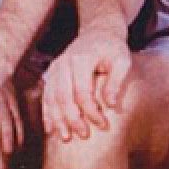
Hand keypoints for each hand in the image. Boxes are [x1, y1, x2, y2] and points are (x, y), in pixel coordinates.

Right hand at [40, 29, 132, 145]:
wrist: (99, 31)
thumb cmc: (113, 47)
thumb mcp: (122, 60)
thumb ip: (116, 81)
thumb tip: (111, 105)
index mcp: (81, 59)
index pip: (82, 92)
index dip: (91, 111)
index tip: (103, 125)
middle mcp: (63, 63)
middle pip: (63, 97)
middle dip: (72, 119)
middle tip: (83, 135)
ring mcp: (55, 68)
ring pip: (51, 98)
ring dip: (57, 119)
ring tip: (65, 137)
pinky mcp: (51, 73)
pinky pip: (46, 96)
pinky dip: (47, 113)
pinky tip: (50, 128)